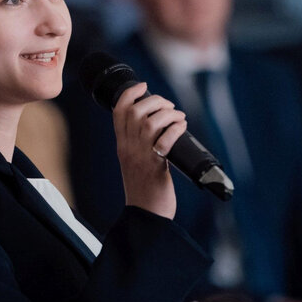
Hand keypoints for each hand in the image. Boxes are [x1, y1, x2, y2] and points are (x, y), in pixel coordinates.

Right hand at [113, 81, 184, 218]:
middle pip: (135, 112)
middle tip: (169, 107)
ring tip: (179, 117)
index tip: (143, 86)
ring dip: (168, 113)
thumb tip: (160, 125)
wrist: (146, 215)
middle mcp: (128, 148)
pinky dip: (176, 128)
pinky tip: (182, 128)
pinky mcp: (156, 167)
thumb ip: (141, 144)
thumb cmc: (145, 189)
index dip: (130, 93)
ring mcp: (141, 157)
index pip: (118, 111)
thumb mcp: (136, 162)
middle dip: (154, 101)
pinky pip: (165, 140)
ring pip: (149, 122)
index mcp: (122, 146)